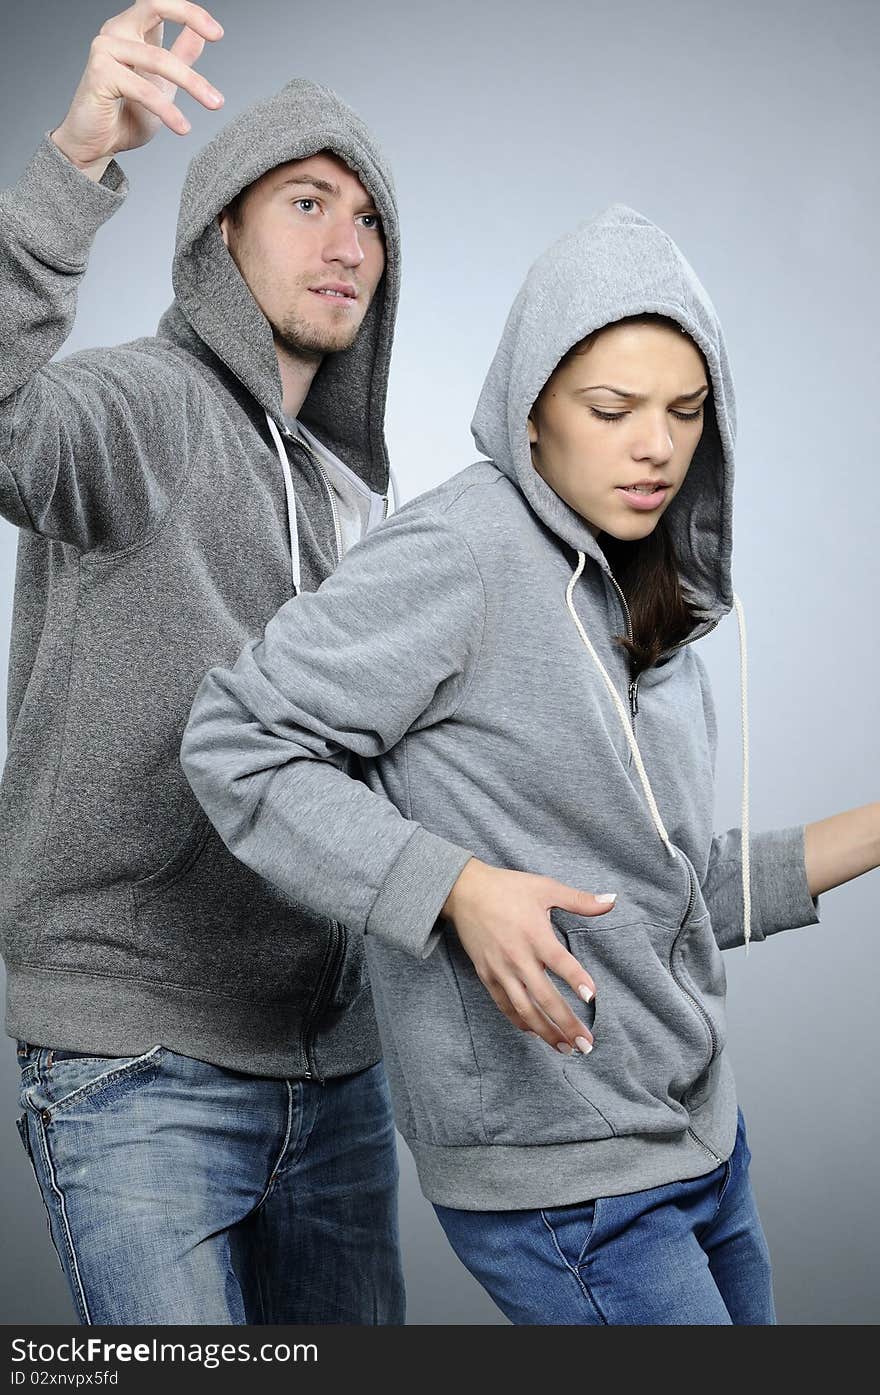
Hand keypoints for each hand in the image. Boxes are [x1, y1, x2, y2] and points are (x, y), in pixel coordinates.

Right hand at [50, 2, 224, 178]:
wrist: (97, 144)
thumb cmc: (125, 114)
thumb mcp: (163, 83)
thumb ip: (179, 56)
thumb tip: (201, 34)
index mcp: (130, 30)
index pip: (160, 4)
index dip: (189, 11)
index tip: (217, 32)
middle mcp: (115, 32)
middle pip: (154, 7)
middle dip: (189, 15)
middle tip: (218, 35)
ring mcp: (105, 50)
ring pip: (159, 59)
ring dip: (192, 83)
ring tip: (214, 103)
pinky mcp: (100, 74)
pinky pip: (144, 91)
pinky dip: (168, 111)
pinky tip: (183, 127)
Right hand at [441, 859, 614, 1052]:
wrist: (465, 892)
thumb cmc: (508, 888)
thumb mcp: (545, 887)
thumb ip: (580, 900)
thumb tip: (612, 901)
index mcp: (534, 934)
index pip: (559, 962)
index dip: (576, 980)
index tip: (592, 997)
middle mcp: (517, 956)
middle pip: (544, 997)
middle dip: (566, 1023)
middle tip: (586, 1044)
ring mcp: (500, 969)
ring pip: (524, 1008)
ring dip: (545, 1031)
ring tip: (564, 1048)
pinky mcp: (486, 975)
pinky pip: (504, 1005)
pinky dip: (520, 1021)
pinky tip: (534, 1033)